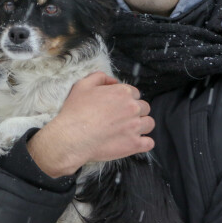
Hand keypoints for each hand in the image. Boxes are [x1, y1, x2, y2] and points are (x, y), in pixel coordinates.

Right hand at [27, 71, 154, 177]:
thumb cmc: (75, 111)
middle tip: (121, 119)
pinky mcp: (134, 144)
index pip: (135, 93)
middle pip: (144, 108)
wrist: (72, 137)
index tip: (118, 107)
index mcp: (123, 92)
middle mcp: (133, 108)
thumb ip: (99, 77)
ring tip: (128, 131)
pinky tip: (134, 143)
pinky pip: (149, 143)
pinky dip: (144, 143)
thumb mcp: (82, 85)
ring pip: (149, 124)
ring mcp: (135, 127)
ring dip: (141, 126)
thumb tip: (112, 81)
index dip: (127, 99)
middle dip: (135, 112)